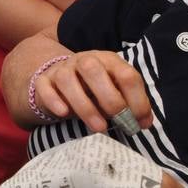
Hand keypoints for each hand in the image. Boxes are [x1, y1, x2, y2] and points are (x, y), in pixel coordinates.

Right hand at [31, 51, 154, 134]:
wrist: (62, 81)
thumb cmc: (97, 90)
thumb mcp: (117, 93)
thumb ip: (132, 105)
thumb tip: (143, 122)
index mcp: (108, 61)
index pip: (126, 74)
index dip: (137, 99)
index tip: (139, 121)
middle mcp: (84, 60)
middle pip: (92, 69)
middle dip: (109, 98)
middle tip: (119, 120)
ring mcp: (61, 68)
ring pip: (66, 79)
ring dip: (84, 105)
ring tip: (99, 127)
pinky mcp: (44, 80)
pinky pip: (44, 86)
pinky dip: (54, 100)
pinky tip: (63, 113)